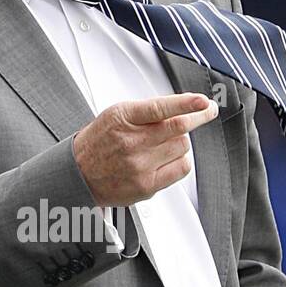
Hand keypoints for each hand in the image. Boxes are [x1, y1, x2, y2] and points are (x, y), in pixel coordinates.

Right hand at [72, 92, 219, 206]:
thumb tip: (182, 107)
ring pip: (182, 146)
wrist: (79, 174)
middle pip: (178, 128)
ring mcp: (139, 166)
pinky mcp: (146, 185)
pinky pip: (181, 168)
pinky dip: (180, 160)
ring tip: (164, 142)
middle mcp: (131, 142)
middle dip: (198, 117)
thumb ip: (147, 111)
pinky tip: (167, 157)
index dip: (185, 104)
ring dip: (180, 140)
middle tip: (206, 111)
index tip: (202, 101)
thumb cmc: (100, 142)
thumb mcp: (116, 115)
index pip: (160, 109)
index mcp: (123, 118)